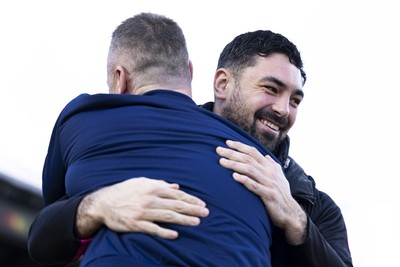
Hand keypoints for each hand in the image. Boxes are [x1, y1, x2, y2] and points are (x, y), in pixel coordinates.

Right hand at [76, 177, 208, 239]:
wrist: (103, 202)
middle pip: (175, 205)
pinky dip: (164, 232)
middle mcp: (150, 199)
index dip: (190, 199)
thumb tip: (176, 187)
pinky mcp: (135, 224)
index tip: (202, 204)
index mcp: (152, 187)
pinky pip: (152, 229)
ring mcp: (143, 212)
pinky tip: (175, 234)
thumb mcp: (142, 182)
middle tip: (206, 213)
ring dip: (184, 219)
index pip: (176, 194)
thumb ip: (160, 184)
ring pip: (168, 216)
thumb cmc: (125, 191)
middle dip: (192, 209)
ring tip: (197, 222)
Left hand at [216, 140, 306, 244]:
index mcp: (270, 166)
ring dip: (234, 165)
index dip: (240, 146)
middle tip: (218, 150)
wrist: (291, 213)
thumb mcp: (279, 177)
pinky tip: (234, 176)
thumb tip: (266, 156)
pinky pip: (255, 186)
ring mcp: (269, 183)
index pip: (253, 152)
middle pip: (248, 159)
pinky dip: (244, 180)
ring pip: (250, 170)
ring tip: (221, 162)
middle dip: (232, 153)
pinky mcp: (269, 195)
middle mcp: (270, 172)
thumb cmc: (282, 194)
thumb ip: (272, 165)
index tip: (227, 142)